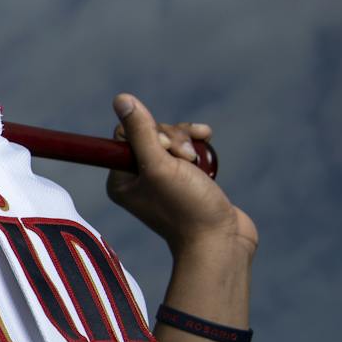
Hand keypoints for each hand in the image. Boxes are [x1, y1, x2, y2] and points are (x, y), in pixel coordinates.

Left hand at [106, 93, 257, 257]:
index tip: (165, 149)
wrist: (222, 242)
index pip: (125, 135)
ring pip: (170, 140)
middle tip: (186, 158)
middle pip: (149, 135)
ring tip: (199, 161)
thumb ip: (140, 132)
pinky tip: (208, 141)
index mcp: (120, 179)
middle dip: (172, 139)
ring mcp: (162, 180)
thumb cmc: (188, 208)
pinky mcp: (186, 180)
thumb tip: (122, 99)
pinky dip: (197, 145)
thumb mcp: (160, 166)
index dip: (149, 132)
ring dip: (187, 142)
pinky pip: (186, 150)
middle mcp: (137, 179)